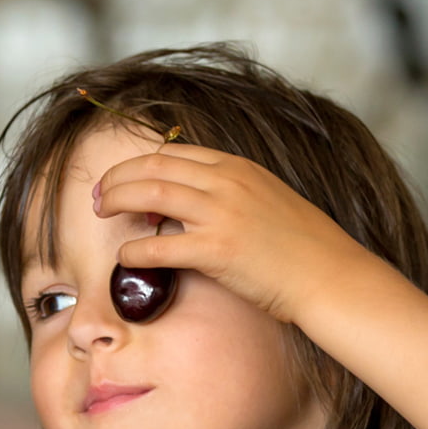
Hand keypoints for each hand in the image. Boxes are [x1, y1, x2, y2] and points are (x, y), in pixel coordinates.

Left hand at [95, 144, 371, 326]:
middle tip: (97, 195)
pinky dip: (134, 250)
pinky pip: (159, 245)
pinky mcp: (218, 250)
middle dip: (117, 177)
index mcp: (237, 167)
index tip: (118, 179)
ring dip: (116, 201)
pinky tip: (125, 257)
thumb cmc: (300, 247)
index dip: (137, 164)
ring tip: (100, 214)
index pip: (172, 153)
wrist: (330, 275)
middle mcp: (227, 182)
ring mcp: (222, 213)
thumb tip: (187, 201)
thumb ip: (228, 194)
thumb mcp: (266, 200)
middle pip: (153, 166)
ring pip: (149, 193)